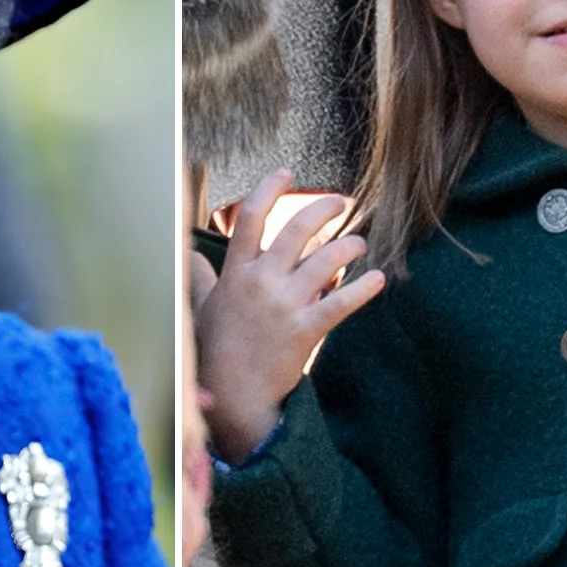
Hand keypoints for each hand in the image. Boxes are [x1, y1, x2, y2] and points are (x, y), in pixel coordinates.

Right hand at [189, 169, 384, 462]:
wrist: (233, 393)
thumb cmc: (215, 349)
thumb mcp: (202, 306)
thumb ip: (200, 275)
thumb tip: (188, 255)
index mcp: (236, 272)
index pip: (251, 217)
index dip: (270, 188)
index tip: (287, 173)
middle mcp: (261, 282)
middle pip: (297, 228)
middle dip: (323, 208)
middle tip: (340, 202)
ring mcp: (284, 305)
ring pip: (326, 260)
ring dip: (349, 246)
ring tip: (359, 243)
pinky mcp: (305, 330)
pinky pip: (340, 303)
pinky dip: (363, 289)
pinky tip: (378, 279)